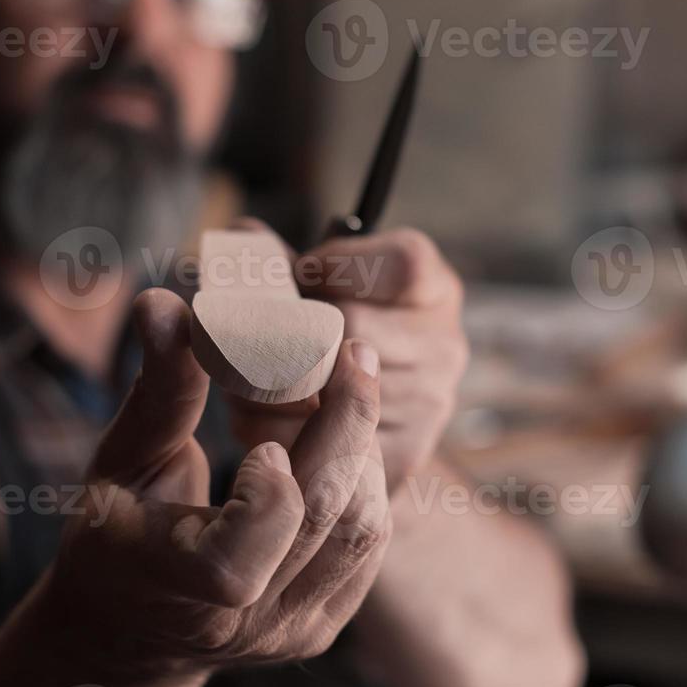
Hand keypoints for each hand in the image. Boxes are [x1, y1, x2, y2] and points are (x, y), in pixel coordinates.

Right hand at [50, 289, 390, 675]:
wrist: (132, 629)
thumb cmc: (116, 533)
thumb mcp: (121, 460)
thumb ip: (157, 389)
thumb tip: (163, 302)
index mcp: (171, 585)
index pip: (239, 560)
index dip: (267, 497)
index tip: (264, 441)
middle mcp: (241, 623)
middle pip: (324, 520)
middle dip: (348, 422)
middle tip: (352, 352)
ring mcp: (289, 633)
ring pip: (363, 529)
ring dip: (363, 451)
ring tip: (348, 392)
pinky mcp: (324, 628)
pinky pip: (370, 545)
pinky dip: (366, 484)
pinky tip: (347, 443)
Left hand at [230, 227, 468, 485]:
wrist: (382, 409)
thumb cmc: (349, 327)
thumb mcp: (332, 279)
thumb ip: (284, 257)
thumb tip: (240, 234)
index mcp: (436, 288)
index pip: (403, 264)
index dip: (340, 265)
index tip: (301, 273)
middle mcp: (445, 345)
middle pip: (356, 325)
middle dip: (296, 327)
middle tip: (255, 329)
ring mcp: (430, 402)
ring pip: (333, 387)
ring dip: (276, 384)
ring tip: (251, 374)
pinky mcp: (404, 452)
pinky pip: (327, 440)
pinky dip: (285, 429)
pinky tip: (269, 414)